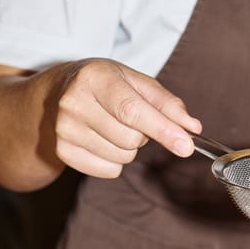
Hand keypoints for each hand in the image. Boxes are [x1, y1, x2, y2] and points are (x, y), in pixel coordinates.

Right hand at [50, 58, 201, 177]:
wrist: (58, 93)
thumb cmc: (104, 85)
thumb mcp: (135, 81)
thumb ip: (166, 103)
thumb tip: (192, 128)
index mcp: (95, 78)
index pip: (132, 110)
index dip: (162, 130)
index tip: (186, 146)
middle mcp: (74, 103)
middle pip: (131, 139)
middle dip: (142, 134)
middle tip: (129, 119)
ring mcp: (65, 130)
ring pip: (122, 157)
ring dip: (128, 148)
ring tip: (112, 127)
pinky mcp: (63, 152)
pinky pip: (109, 171)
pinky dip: (114, 161)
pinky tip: (102, 141)